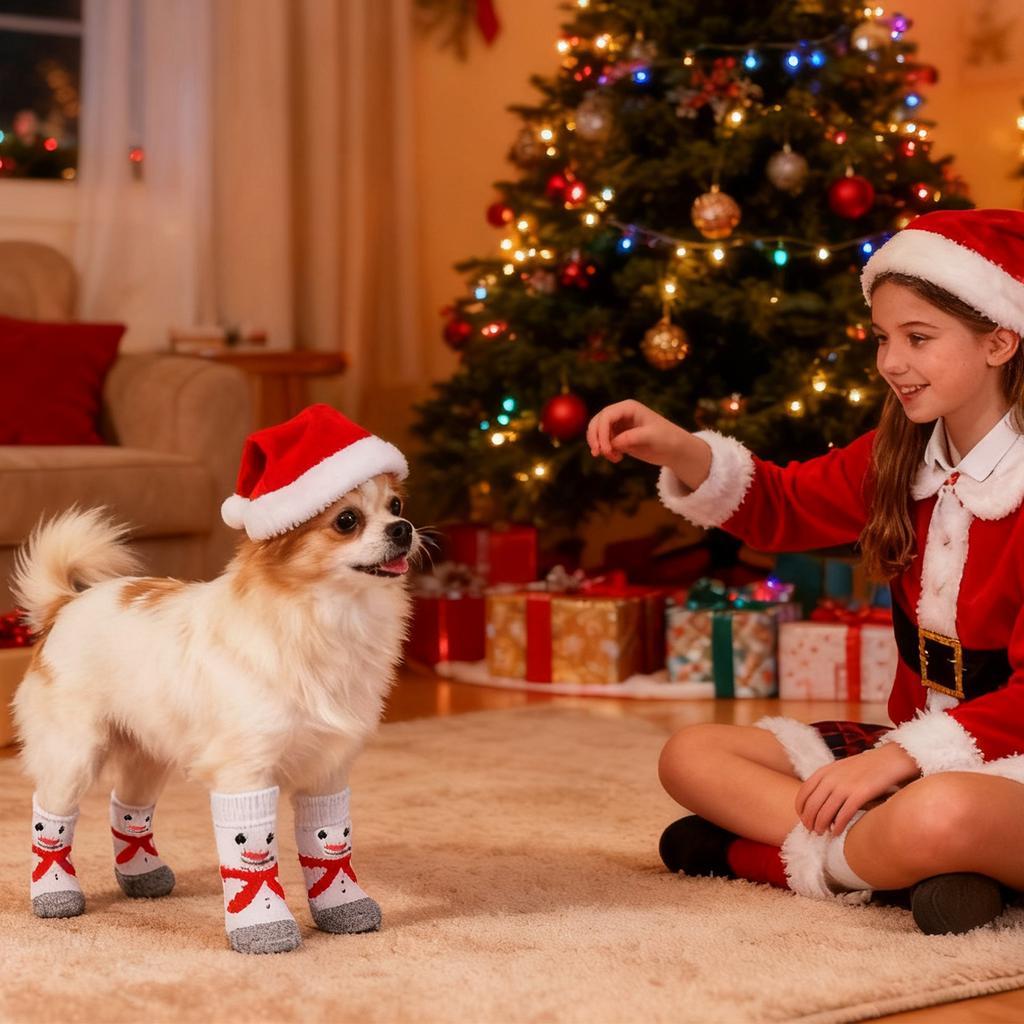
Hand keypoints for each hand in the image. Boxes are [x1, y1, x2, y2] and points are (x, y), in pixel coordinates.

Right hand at [587, 400, 688, 467]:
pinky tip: (618, 458)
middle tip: (597, 454)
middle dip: (595, 438)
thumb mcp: (651, 437)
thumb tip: (613, 442)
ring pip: (597, 433)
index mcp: (628, 407)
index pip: (606, 416)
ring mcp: (618, 425)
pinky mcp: (618, 437)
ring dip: (600, 446)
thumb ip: (632, 437)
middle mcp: (620, 414)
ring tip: (614, 458)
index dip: (601, 432)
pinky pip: (604, 443)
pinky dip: (606, 452)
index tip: (606, 450)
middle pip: (597, 422)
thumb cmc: (666, 438)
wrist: (674, 449)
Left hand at [794, 744, 918, 835]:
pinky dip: (837, 826)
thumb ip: (828, 781)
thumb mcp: (841, 769)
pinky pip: (843, 815)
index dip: (800, 809)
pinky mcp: (860, 794)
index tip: (803, 819)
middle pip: (812, 805)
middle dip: (809, 820)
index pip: (803, 793)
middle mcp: (831, 778)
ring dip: (820, 826)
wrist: (891, 759)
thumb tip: (818, 802)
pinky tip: (836, 832)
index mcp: (825, 771)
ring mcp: (845, 786)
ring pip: (825, 812)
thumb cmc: (866, 766)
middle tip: (811, 830)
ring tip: (821, 833)